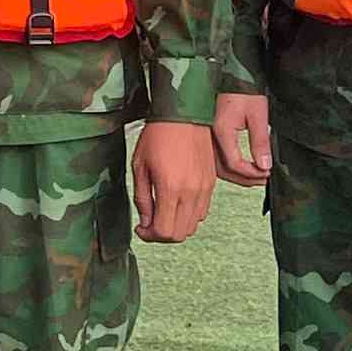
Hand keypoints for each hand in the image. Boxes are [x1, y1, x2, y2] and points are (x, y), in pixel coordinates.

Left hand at [132, 120, 216, 243]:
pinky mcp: (211, 183)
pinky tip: (176, 202)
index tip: (141, 229)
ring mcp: (204, 189)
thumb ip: (143, 198)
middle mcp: (191, 192)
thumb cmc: (158, 135)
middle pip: (180, 234)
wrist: (183, 114)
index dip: (149, 236)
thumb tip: (145, 221)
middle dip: (162, 234)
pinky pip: (202, 211)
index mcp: (171, 189)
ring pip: (193, 225)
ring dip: (176, 225)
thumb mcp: (140, 166)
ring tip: (162, 212)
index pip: (164, 232)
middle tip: (149, 224)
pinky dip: (189, 215)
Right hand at [212, 93, 272, 186]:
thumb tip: (265, 165)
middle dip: (245, 179)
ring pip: (217, 166)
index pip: (234, 164)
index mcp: (221, 131)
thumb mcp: (257, 113)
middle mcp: (209, 136)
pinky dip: (229, 166)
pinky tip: (241, 166)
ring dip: (236, 175)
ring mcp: (206, 136)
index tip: (267, 173)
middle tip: (263, 179)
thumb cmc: (243, 88)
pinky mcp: (208, 133)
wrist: (230, 71)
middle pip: (223, 170)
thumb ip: (260, 141)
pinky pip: (215, 157)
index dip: (251, 173)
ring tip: (255, 176)